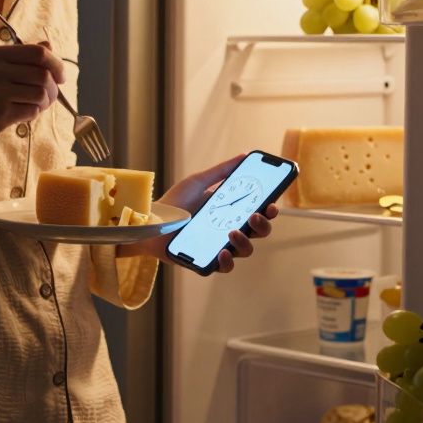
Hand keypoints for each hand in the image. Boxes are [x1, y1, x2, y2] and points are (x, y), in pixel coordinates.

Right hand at [0, 43, 62, 175]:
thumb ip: (21, 58)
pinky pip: (32, 111)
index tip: (60, 77)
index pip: (39, 53)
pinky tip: (19, 115)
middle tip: (47, 98)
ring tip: (31, 107)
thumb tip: (49, 46)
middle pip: (44, 74)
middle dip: (53, 88)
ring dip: (44, 103)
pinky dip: (32, 115)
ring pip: (42, 93)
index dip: (56, 64)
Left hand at [119, 154, 277, 273]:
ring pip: (245, 250)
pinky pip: (225, 267)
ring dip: (245, 242)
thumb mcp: (197, 183)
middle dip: (262, 225)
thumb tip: (242, 156)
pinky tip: (223, 252)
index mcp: (231, 212)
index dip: (269, 210)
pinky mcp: (206, 261)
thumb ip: (220, 171)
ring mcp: (219, 246)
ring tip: (233, 232)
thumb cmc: (174, 202)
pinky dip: (228, 261)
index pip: (258, 213)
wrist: (150, 221)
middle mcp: (228, 230)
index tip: (271, 204)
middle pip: (258, 232)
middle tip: (254, 215)